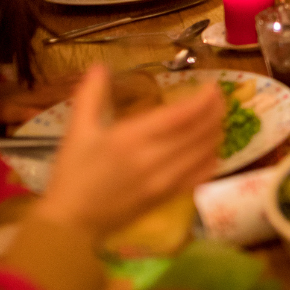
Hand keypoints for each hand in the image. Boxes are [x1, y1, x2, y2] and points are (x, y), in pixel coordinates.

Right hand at [32, 65, 224, 241]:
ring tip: (216, 118)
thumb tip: (100, 65)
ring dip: (216, 132)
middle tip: (219, 98)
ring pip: (205, 152)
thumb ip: (91, 95)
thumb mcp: (77, 130)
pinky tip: (212, 149)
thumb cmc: (73, 173)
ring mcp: (164, 181)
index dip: (203, 99)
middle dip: (216, 111)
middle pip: (200, 131)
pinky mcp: (167, 198)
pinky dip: (211, 159)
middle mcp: (154, 158)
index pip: (182, 115)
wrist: (70, 223)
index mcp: (133, 138)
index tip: (213, 86)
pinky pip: (200, 176)